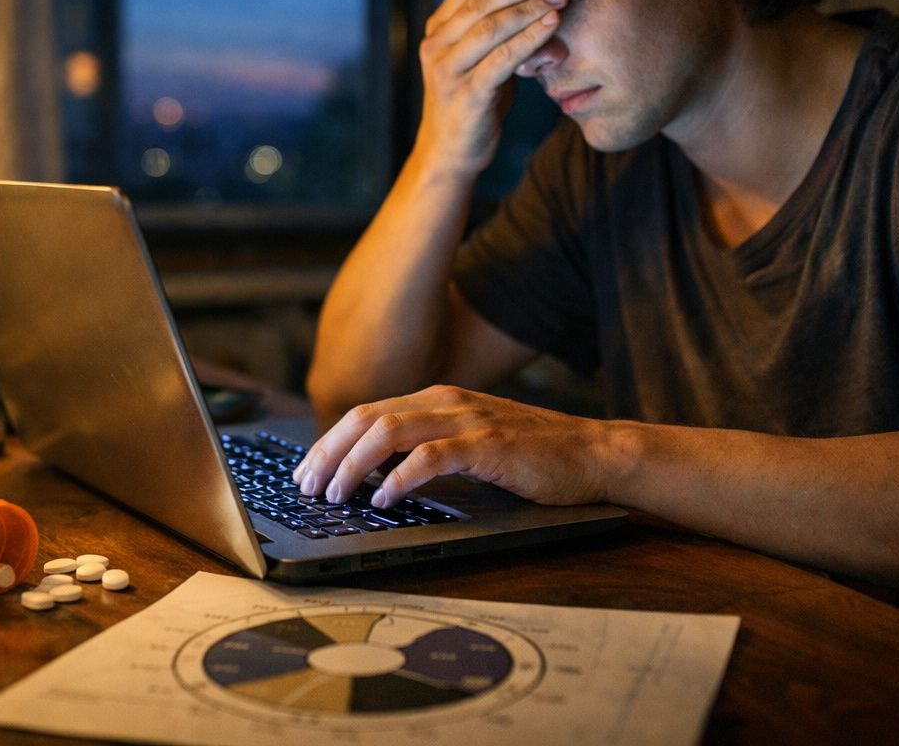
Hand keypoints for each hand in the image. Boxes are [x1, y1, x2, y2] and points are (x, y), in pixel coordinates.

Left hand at [293, 385, 611, 509]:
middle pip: (366, 419)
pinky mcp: (488, 445)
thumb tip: (373, 473)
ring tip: (336, 494)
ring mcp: (467, 420)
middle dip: (329, 453)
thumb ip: (427, 447)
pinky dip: (399, 478)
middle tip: (307, 487)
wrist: (592, 453)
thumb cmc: (531, 455)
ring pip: (389, 432)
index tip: (306, 472)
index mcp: (436, 398)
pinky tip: (383, 499)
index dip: (329, 442)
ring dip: (354, 465)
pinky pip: (430, 457)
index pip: (366, 413)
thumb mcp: (469, 443)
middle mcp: (446, 401)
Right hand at [417, 0, 567, 175]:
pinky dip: (529, 39)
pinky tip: (551, 25)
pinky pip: (501, 60)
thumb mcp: (481, 57)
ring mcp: (447, 72)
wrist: (451, 151)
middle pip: (478, 2)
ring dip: (528, 8)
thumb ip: (499, 29)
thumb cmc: (474, 98)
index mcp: (437, 30)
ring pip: (490, 27)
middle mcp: (436, 46)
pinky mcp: (466, 96)